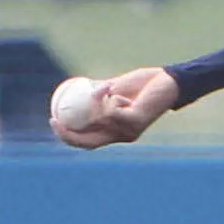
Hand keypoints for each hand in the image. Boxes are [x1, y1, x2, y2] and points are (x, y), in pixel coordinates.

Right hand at [51, 67, 178, 149]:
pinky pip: (109, 110)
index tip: (53, 120)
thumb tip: (75, 93)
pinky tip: (120, 92)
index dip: (67, 136)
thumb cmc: (145, 85)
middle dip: (67, 134)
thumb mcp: (116, 89)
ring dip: (97, 100)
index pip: (87, 142)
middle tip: (55, 118)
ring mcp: (128, 131)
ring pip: (96, 120)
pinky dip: (109, 97)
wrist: (169, 81)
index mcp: (116, 131)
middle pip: (87, 143)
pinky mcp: (134, 122)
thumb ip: (99, 95)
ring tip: (110, 87)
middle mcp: (122, 135)